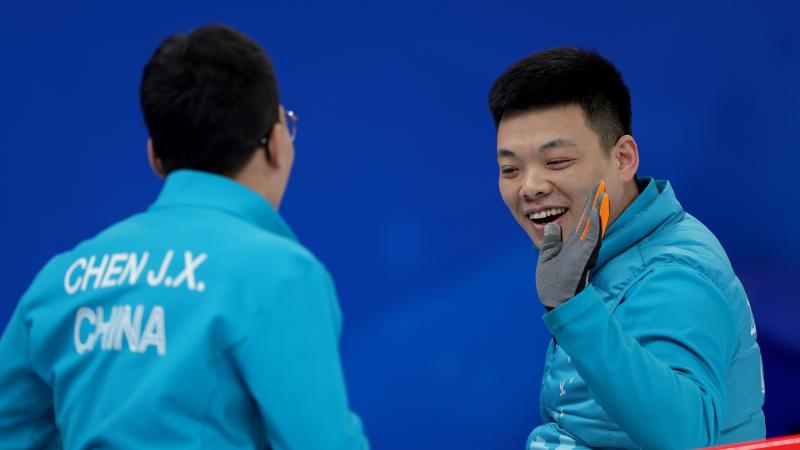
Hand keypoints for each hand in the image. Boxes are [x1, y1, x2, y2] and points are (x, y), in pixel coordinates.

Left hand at [536, 180, 609, 308]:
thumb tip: (552, 225)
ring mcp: (584, 250)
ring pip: (593, 224)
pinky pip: (591, 237)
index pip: (580, 221)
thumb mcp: (548, 258)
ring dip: (597, 207)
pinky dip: (594, 224)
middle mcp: (581, 245)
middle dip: (594, 200)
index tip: (590, 191)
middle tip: (600, 183)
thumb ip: (552, 242)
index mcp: (572, 245)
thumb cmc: (553, 285)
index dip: (585, 205)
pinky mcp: (584, 256)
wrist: (557, 303)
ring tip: (602, 189)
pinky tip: (595, 210)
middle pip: (588, 218)